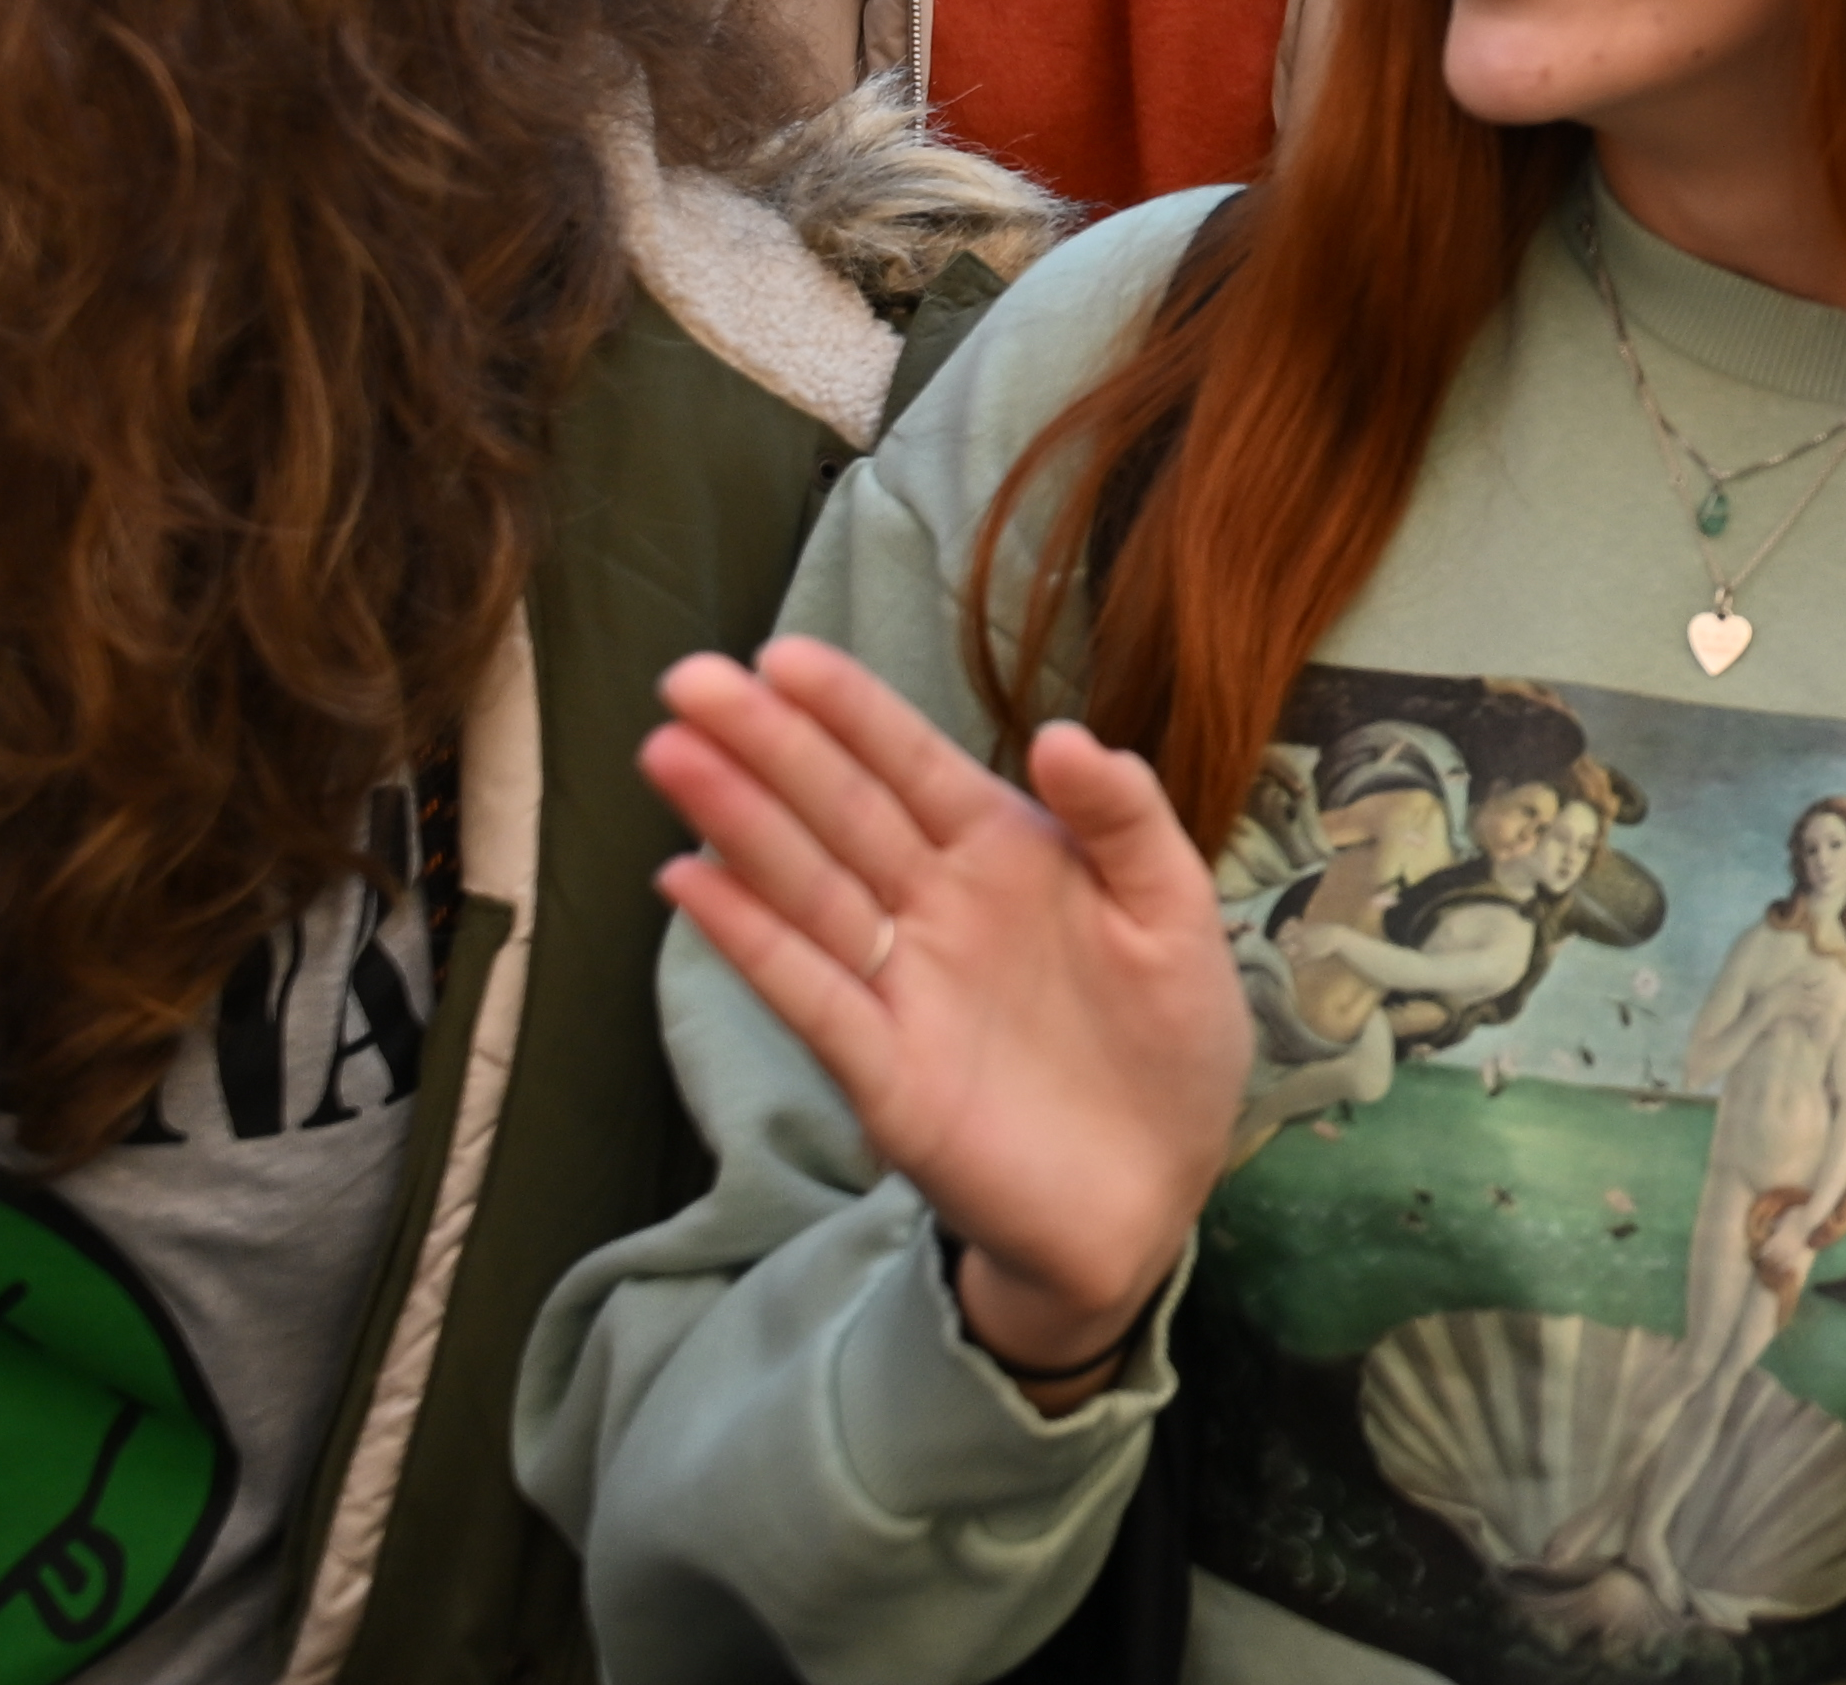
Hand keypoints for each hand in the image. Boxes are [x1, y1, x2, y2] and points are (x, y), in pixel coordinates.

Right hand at [643, 639, 1248, 1383]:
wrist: (1153, 1192)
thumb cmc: (1170, 1042)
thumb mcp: (1175, 915)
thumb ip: (1124, 819)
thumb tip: (1058, 734)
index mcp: (1012, 854)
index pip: (916, 765)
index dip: (851, 710)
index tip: (781, 654)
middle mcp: (940, 905)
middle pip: (841, 811)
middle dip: (767, 744)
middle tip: (687, 681)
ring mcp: (903, 982)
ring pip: (807, 886)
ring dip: (739, 823)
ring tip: (670, 756)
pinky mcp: (883, 1068)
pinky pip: (807, 991)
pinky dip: (749, 939)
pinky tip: (689, 881)